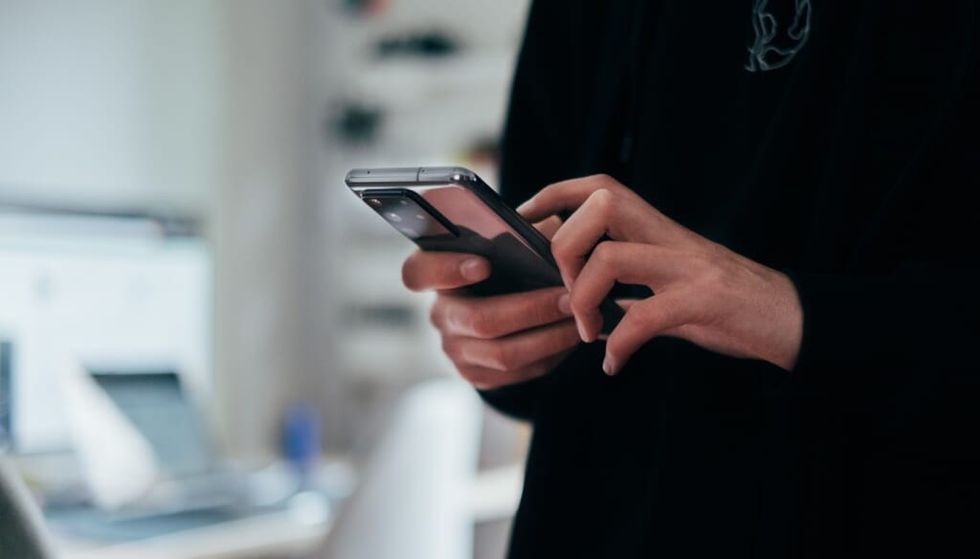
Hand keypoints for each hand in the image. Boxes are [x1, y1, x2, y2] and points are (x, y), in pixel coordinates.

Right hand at [402, 218, 579, 388]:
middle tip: (569, 298)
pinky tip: (571, 337)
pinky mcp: (476, 374)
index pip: (418, 272)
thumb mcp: (512, 241)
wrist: (509, 311)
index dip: (446, 270)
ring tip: (580, 319)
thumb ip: (520, 233)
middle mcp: (440, 313)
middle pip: (478, 320)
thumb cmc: (511, 264)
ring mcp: (455, 348)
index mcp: (436, 273)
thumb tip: (547, 233)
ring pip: (502, 353)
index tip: (484, 264)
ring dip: (549, 337)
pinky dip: (550, 355)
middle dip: (531, 310)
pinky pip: (516, 373)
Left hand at [518, 175, 802, 374]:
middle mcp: (670, 237)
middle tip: (566, 295)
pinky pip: (646, 316)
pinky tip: (615, 364)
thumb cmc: (728, 306)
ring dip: (585, 300)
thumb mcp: (671, 288)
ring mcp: (689, 266)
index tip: (524, 221)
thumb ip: (630, 288)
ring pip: (612, 257)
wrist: (793, 321)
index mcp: (658, 230)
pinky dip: (620, 344)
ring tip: (588, 333)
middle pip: (600, 205)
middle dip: (564, 248)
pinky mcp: (706, 300)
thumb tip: (579, 300)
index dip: (554, 195)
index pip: (599, 187)